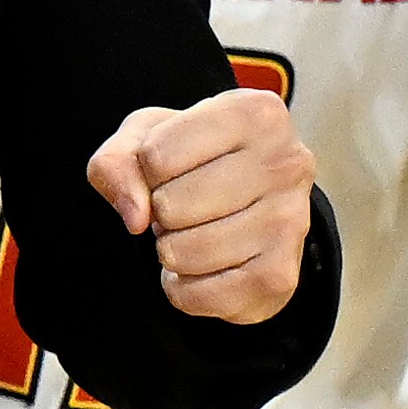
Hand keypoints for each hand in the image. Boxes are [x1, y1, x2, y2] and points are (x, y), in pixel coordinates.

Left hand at [86, 86, 317, 321]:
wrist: (251, 202)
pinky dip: (183, 288)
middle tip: (187, 206)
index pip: (157, 156)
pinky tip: (205, 267)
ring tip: (197, 232)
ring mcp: (291, 221)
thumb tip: (136, 217)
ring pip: (181, 253)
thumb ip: (116, 161)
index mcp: (258, 113)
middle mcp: (288, 162)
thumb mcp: (148, 138)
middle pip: (170, 206)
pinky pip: (195, 295)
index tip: (175, 168)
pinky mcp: (280, 275)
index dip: (147, 170)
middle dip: (161, 213)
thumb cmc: (194, 159)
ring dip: (171, 251)